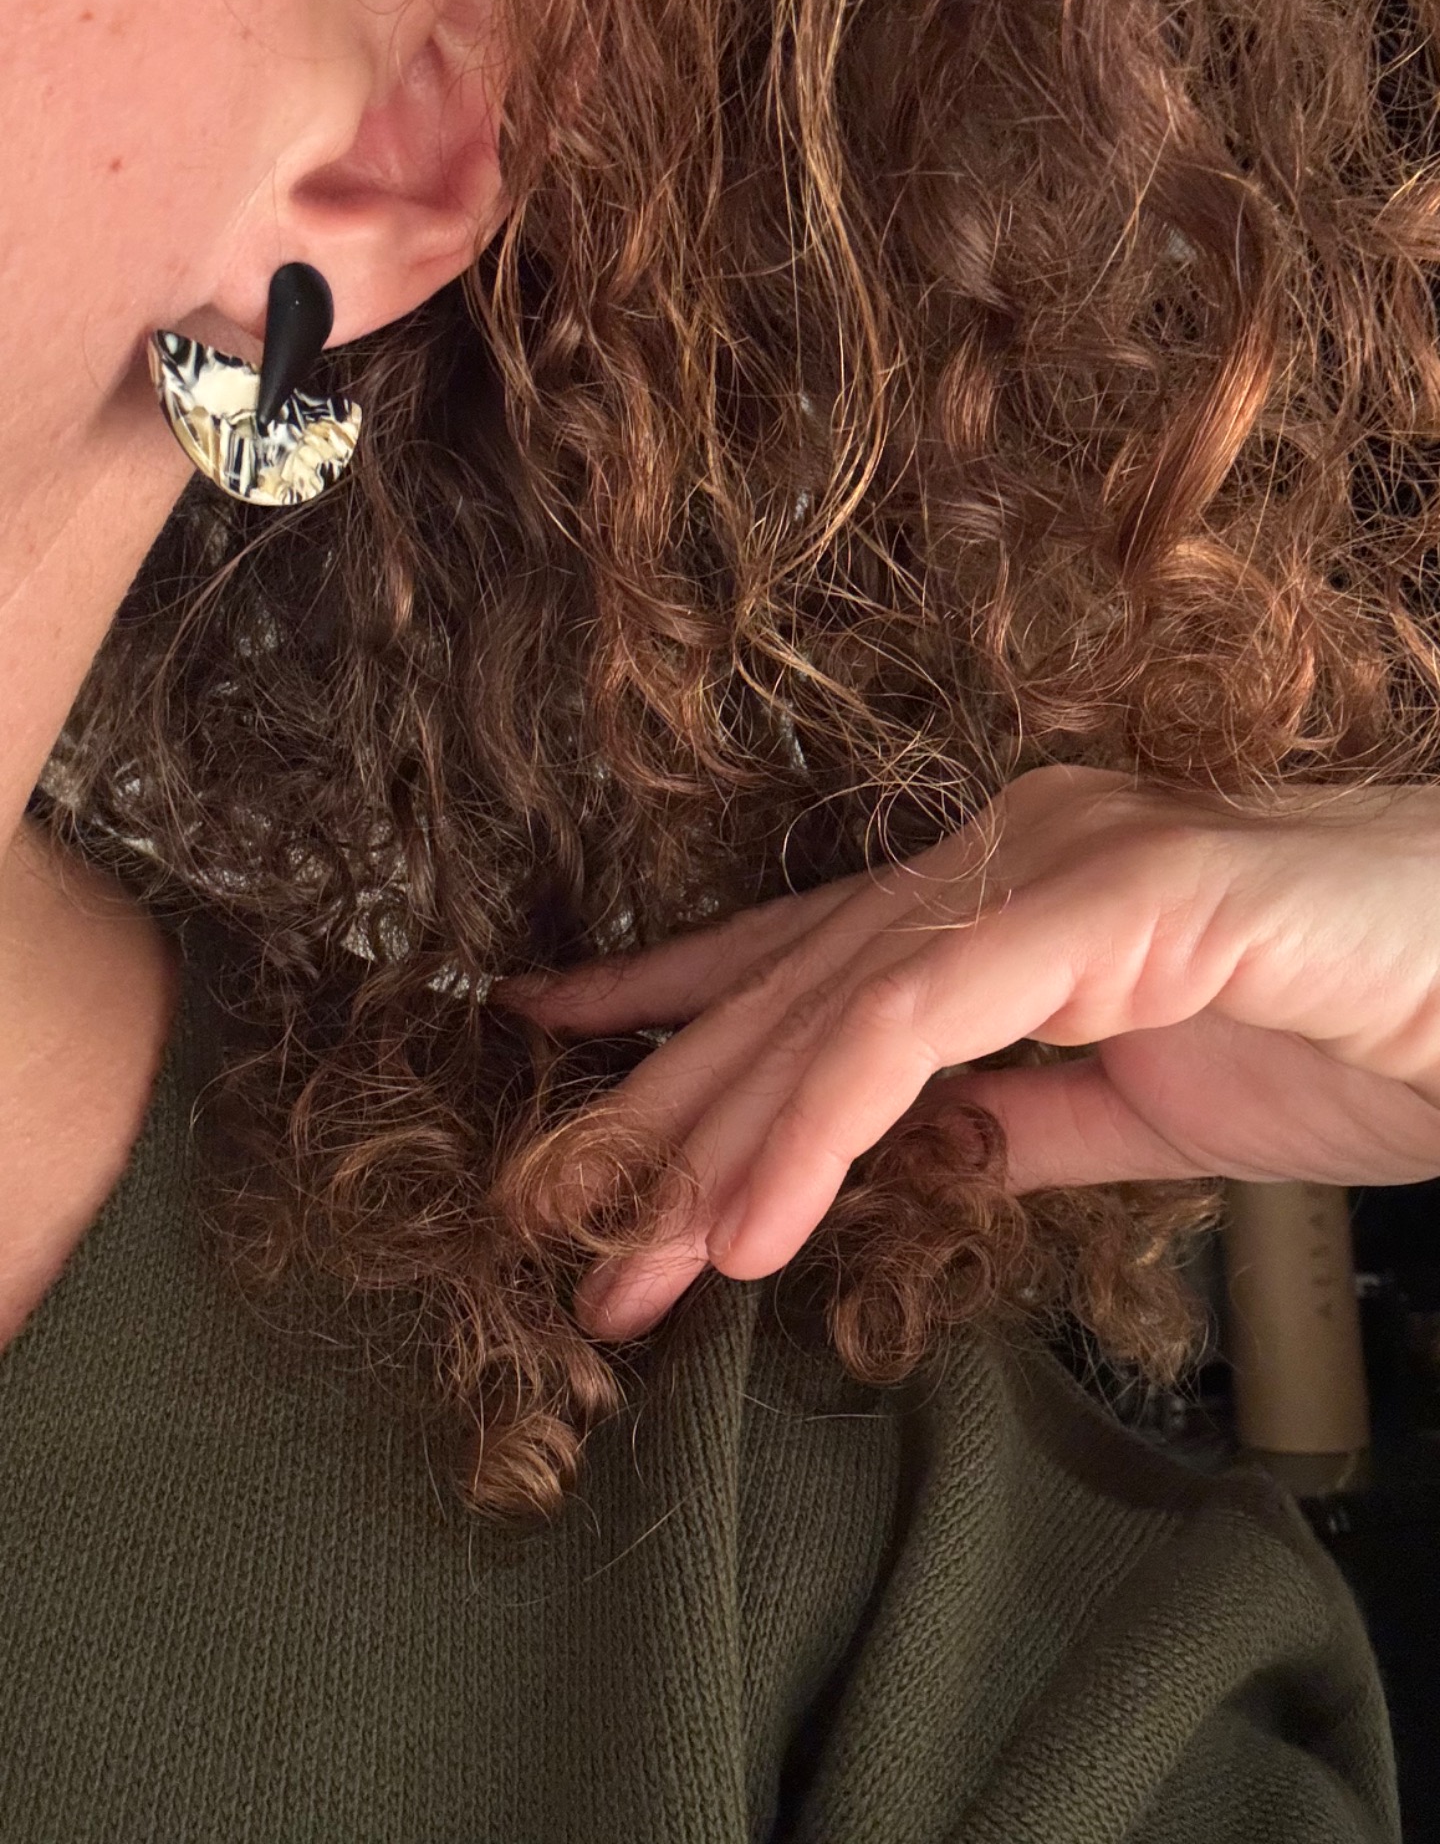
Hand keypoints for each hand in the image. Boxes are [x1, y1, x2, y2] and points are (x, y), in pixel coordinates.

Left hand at [492, 766, 1439, 1340]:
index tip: (558, 1050)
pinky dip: (821, 1122)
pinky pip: (923, 1019)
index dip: (671, 1002)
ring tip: (633, 1270)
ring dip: (719, 1144)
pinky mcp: (1109, 895)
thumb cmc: (1372, 1031)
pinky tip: (754, 1226)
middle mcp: (1013, 848)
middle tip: (563, 1233)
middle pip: (788, 984)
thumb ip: (1023, 1124)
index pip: (806, 951)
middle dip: (667, 1116)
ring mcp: (1057, 858)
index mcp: (1014, 893)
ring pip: (829, 1001)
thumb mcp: (1147, 1110)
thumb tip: (918, 1159)